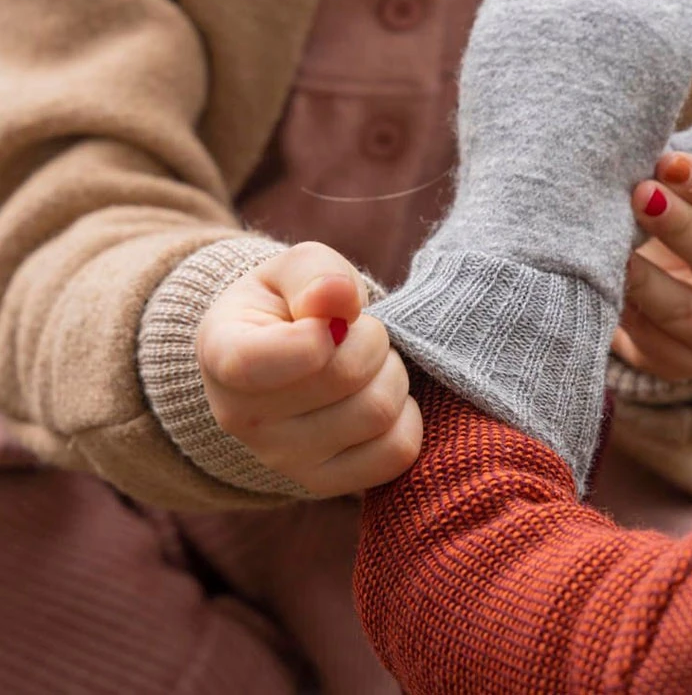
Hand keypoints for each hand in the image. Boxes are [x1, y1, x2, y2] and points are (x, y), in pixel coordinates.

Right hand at [196, 243, 422, 496]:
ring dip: (391, 374)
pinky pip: (397, 453)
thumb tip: (338, 296)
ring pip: (378, 413)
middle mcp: (242, 418)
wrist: (284, 358)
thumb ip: (314, 273)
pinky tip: (379, 395)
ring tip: (368, 363)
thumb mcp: (293, 270)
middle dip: (371, 339)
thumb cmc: (290, 305)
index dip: (313, 337)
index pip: (258, 362)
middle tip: (358, 332)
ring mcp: (282, 460)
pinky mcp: (324, 483)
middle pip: (345, 377)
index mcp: (223, 353)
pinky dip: (406, 416)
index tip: (327, 320)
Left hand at [612, 153, 691, 381]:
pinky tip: (599, 284)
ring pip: (683, 311)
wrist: (684, 311)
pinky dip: (623, 310)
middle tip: (638, 193)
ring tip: (613, 246)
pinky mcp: (682, 368)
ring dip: (646, 277)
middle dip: (680, 226)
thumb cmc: (690, 236)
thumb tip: (680, 129)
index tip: (668, 162)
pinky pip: (648, 340)